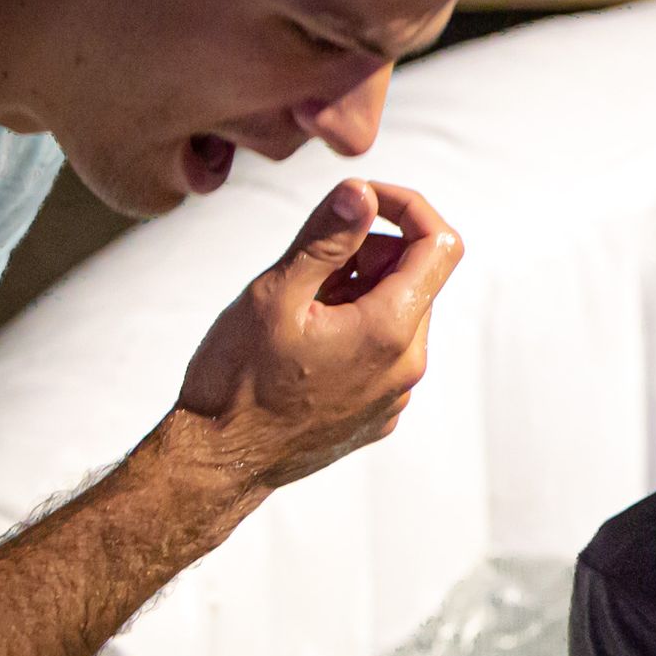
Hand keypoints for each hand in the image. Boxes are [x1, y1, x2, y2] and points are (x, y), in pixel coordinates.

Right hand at [177, 179, 462, 489]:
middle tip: (308, 265)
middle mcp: (408, 366)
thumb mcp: (276, 292)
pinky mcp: (379, 414)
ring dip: (360, 292)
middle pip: (416, 276)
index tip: (361, 199)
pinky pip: (384, 353)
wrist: (216, 464)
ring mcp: (397, 395)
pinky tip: (304, 345)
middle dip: (370, 253)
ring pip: (399, 313)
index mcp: (392, 330)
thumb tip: (364, 192)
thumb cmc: (238, 378)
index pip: (440, 243)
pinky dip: (355, 330)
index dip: (406, 206)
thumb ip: (327, 236)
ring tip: (299, 308)